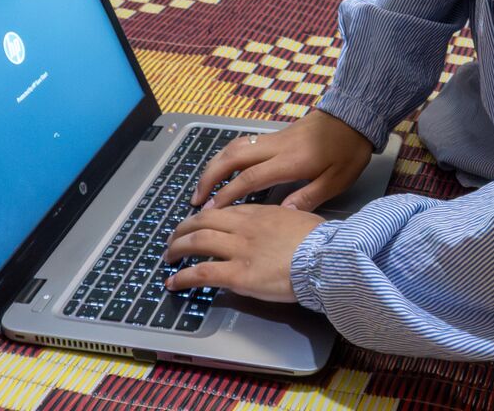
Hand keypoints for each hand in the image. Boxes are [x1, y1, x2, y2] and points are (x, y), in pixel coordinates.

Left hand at [163, 204, 324, 302]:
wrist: (326, 258)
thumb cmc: (322, 241)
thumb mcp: (302, 218)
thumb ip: (285, 218)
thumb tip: (283, 220)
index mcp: (261, 213)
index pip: (224, 211)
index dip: (206, 217)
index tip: (198, 222)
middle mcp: (244, 228)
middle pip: (203, 221)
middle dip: (184, 228)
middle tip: (174, 237)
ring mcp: (239, 250)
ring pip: (197, 242)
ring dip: (178, 248)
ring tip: (168, 256)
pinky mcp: (237, 275)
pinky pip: (202, 273)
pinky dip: (183, 277)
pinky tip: (173, 283)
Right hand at [191, 109, 372, 210]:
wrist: (356, 114)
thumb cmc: (349, 150)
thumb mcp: (337, 180)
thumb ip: (308, 197)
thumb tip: (280, 213)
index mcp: (290, 160)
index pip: (250, 178)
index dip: (227, 195)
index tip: (210, 210)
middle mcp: (276, 146)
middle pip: (232, 158)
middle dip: (209, 178)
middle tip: (196, 200)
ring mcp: (274, 138)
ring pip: (234, 147)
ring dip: (214, 165)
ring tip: (203, 186)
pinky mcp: (276, 134)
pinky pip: (243, 144)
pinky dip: (226, 156)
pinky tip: (223, 168)